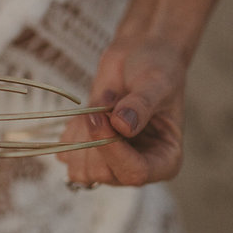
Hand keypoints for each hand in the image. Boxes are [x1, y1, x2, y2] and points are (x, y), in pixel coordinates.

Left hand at [57, 36, 186, 186]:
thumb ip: (141, 105)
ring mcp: (111, 163)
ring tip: (101, 107)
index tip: (99, 116)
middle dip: (95, 136)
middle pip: (102, 173)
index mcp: (165, 161)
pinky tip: (89, 113)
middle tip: (106, 103)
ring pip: (80, 169)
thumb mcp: (155, 82)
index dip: (112, 149)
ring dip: (83, 133)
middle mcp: (138, 167)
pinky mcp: (89, 154)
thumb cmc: (155, 69)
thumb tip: (122, 125)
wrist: (136, 58)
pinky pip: (67, 155)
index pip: (135, 174)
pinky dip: (72, 131)